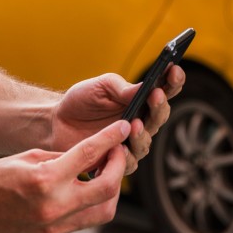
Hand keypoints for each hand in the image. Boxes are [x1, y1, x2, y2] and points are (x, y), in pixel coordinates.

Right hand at [0, 120, 130, 232]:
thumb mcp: (27, 157)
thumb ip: (60, 158)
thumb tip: (87, 157)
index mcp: (45, 178)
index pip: (89, 154)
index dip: (110, 138)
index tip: (123, 128)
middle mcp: (54, 204)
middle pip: (107, 188)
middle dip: (119, 167)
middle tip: (119, 151)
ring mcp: (55, 224)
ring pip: (104, 211)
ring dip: (112, 190)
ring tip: (107, 172)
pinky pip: (87, 220)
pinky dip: (96, 203)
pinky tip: (91, 188)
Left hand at [49, 66, 184, 174]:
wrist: (57, 122)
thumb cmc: (82, 100)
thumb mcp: (100, 86)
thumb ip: (120, 87)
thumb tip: (144, 88)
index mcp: (140, 101)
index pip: (165, 90)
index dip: (173, 81)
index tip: (175, 69)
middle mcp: (141, 122)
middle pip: (160, 117)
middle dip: (159, 106)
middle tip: (155, 96)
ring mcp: (130, 143)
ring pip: (146, 142)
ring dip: (142, 133)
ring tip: (134, 123)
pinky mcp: (117, 161)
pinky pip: (128, 163)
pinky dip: (126, 155)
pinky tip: (120, 148)